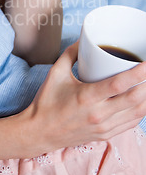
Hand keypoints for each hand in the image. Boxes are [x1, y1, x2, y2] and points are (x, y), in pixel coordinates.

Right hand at [16, 41, 145, 155]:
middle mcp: (98, 114)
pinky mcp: (105, 135)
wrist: (38, 132)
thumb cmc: (46, 101)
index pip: (120, 83)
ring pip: (137, 112)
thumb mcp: (56, 73)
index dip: (139, 72)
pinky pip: (131, 123)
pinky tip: (142, 99)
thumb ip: (71, 53)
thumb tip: (85, 40)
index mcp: (86, 96)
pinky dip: (141, 110)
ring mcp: (103, 127)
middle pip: (135, 98)